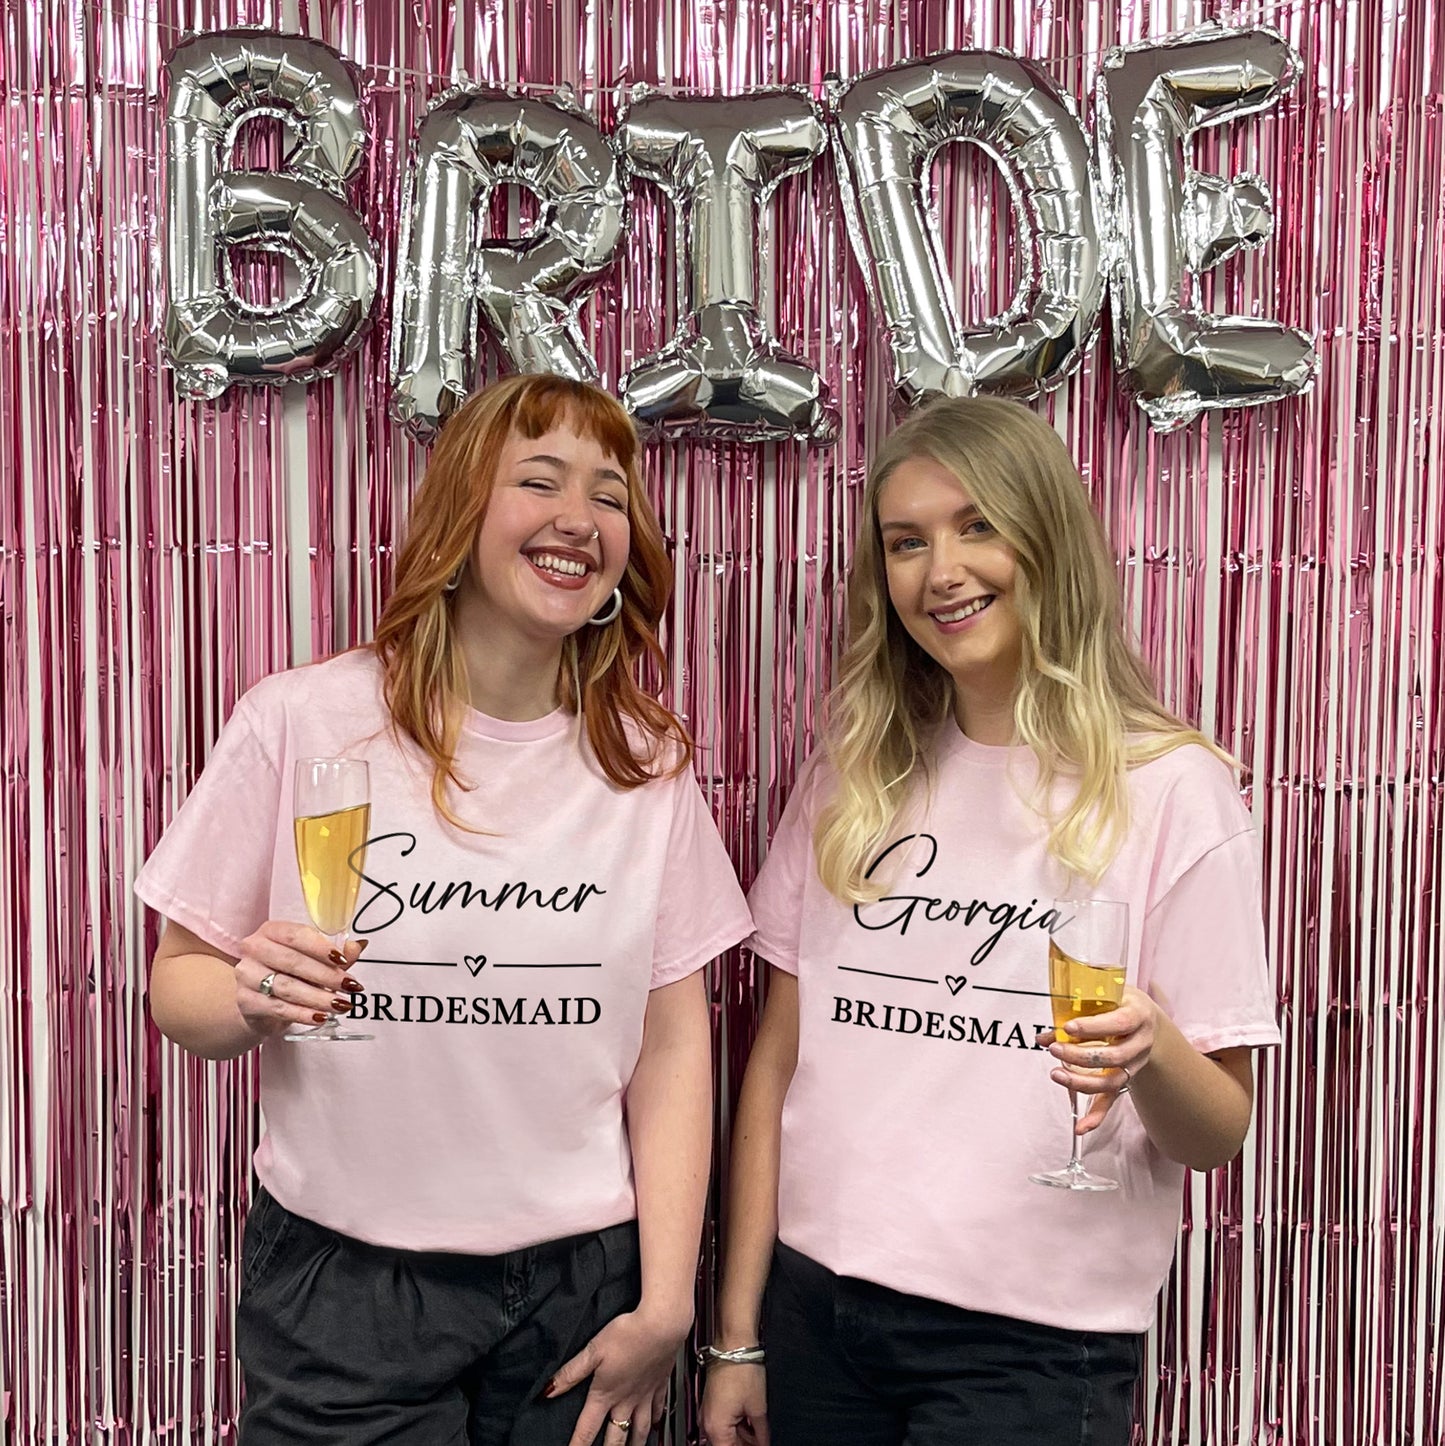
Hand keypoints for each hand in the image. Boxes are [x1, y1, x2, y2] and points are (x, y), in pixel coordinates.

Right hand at [233, 920, 364, 1038]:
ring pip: (288, 987)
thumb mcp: (311, 958)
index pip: (296, 935)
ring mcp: (247, 975)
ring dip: (319, 998)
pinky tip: (320, 1017)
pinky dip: (303, 1014)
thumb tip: (358, 946)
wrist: (259, 999)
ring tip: (341, 1004)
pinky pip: (279, 1008)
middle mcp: (254, 949)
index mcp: (271, 931)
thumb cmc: (287, 972)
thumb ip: (334, 953)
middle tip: (350, 986)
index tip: (343, 959)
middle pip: (293, 962)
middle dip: (326, 975)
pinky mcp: (246, 1001)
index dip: (321, 948)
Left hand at [548, 1306, 686, 1445]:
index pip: (587, 1429)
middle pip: (617, 1437)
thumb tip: (549, 1391)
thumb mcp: (593, 1350)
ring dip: (635, 1444)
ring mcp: (645, 1394)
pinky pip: (659, 1409)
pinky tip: (656, 1423)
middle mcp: (626, 1400)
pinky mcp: (660, 1384)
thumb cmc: (628, 1334)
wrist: (662, 1326)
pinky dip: (656, 1420)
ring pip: (640, 1429)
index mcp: (606, 1394)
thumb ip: (570, 1373)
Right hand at [700, 1360, 768, 1445]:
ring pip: (727, 1435)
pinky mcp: (713, 1402)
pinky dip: (739, 1424)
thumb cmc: (741, 1368)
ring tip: (761, 1430)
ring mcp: (709, 1412)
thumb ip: (762, 1434)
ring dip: (744, 1436)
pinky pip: (725, 1422)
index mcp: (715, 1428)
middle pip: (728, 1445)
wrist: (734, 1343)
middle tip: (763, 1440)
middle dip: (747, 1444)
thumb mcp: (758, 1408)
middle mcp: (707, 1422)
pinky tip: (754, 1420)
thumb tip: (765, 1444)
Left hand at [1035, 985, 1158, 1135]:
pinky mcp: (1125, 1080)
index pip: (1118, 1023)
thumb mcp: (1104, 999)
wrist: (1146, 1021)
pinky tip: (1080, 1127)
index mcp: (1138, 1016)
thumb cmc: (1120, 1004)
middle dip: (1081, 1055)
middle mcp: (1140, 1044)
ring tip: (1056, 1074)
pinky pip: (1111, 1101)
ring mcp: (1134, 1065)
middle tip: (1055, 1049)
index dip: (1092, 1027)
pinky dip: (1096, 1116)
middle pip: (1114, 1057)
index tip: (1068, 1027)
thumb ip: (1075, 1014)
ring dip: (1081, 1082)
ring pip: (1111, 1081)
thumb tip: (1043, 1037)